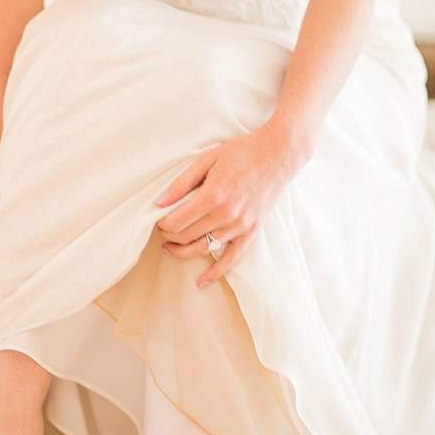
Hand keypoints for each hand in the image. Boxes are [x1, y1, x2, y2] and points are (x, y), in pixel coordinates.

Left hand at [155, 123, 299, 287]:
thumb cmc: (240, 153)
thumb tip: (160, 202)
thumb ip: (182, 182)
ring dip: (183, 251)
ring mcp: (240, 226)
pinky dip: (215, 272)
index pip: (176, 221)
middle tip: (162, 230)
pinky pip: (231, 258)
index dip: (162, 223)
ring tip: (170, 248)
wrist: (277, 155)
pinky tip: (201, 281)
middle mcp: (226, 215)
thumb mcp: (207, 159)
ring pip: (204, 248)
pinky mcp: (251, 231)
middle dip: (169, 235)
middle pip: (187, 236)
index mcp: (212, 195)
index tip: (157, 219)